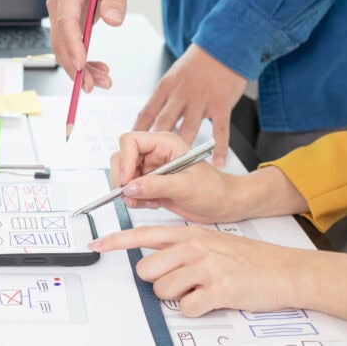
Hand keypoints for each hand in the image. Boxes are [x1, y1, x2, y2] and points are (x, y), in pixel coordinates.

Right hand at [46, 0, 127, 91]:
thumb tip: (113, 21)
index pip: (66, 22)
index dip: (72, 46)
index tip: (81, 65)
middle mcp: (58, 5)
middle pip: (60, 42)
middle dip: (75, 67)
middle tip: (92, 86)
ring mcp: (59, 16)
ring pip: (64, 49)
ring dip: (81, 69)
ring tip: (103, 81)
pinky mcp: (65, 25)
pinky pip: (70, 48)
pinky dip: (83, 62)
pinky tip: (98, 71)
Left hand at [88, 226, 346, 324]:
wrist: (285, 271)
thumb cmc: (247, 259)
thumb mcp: (210, 242)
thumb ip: (179, 248)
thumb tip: (151, 263)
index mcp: (188, 234)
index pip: (142, 234)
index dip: (115, 241)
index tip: (95, 245)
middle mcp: (193, 246)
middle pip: (147, 270)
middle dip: (159, 282)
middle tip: (183, 283)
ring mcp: (205, 266)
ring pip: (163, 291)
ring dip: (178, 298)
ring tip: (201, 290)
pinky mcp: (218, 288)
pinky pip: (187, 307)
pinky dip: (197, 310)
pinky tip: (212, 300)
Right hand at [111, 131, 245, 222]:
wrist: (225, 205)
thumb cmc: (215, 189)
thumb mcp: (185, 186)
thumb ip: (155, 185)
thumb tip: (130, 187)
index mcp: (165, 143)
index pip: (131, 141)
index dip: (125, 159)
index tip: (127, 180)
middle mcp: (155, 154)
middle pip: (122, 157)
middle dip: (122, 177)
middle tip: (128, 193)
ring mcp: (152, 170)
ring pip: (124, 176)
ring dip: (129, 191)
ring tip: (145, 201)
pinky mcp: (151, 185)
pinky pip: (131, 190)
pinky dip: (135, 199)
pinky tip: (152, 203)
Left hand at [133, 44, 246, 166]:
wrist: (225, 46)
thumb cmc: (198, 63)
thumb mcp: (174, 76)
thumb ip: (164, 99)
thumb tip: (150, 122)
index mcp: (165, 87)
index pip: (146, 113)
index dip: (137, 133)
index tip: (130, 149)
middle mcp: (180, 94)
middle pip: (163, 124)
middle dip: (154, 146)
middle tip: (148, 164)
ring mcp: (201, 100)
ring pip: (188, 129)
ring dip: (182, 150)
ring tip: (176, 170)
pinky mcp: (222, 104)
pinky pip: (220, 130)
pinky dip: (219, 148)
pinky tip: (218, 162)